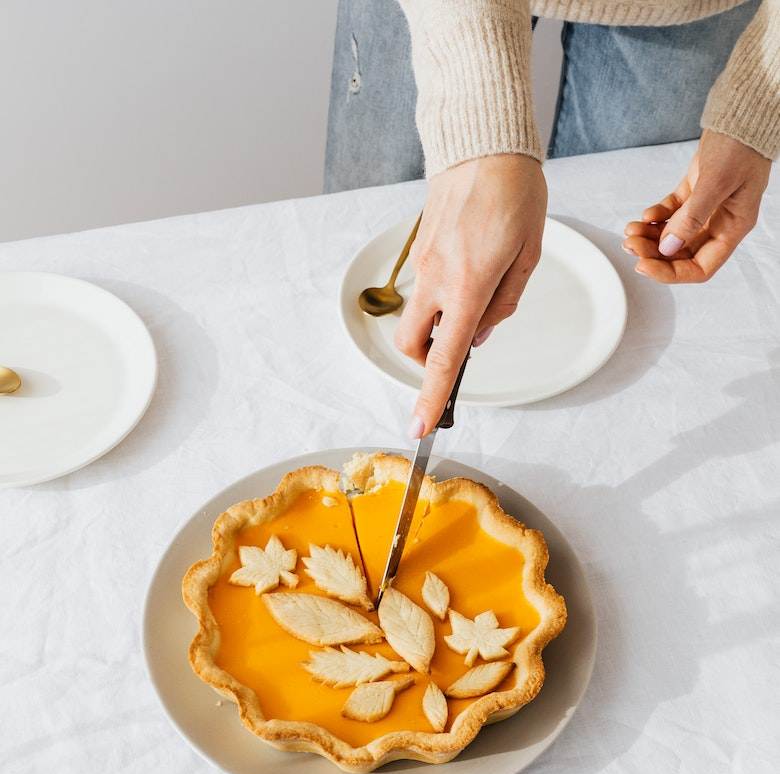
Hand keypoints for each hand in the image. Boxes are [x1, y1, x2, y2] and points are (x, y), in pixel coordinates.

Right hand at [395, 154, 546, 436]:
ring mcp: (423, 263)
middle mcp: (437, 279)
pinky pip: (424, 286)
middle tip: (455, 350)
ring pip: (416, 316)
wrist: (483, 142)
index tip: (419, 428)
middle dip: (427, 360)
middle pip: (412, 344)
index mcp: (469, 286)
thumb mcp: (528, 254)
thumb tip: (479, 335)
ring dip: (436, 323)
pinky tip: (471, 262)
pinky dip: (441, 293)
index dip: (431, 397)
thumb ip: (504, 303)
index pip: (444, 357)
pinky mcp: (419, 248)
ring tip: (477, 289)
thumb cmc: (515, 194)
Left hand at [622, 130, 769, 283]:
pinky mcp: (695, 192)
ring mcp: (706, 209)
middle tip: (631, 244)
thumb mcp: (717, 182)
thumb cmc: (742, 145)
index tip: (644, 266)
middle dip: (654, 253)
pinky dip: (656, 217)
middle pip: (682, 254)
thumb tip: (668, 247)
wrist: (743, 112)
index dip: (671, 273)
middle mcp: (719, 223)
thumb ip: (693, 217)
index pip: (700, 268)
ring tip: (631, 229)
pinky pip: (671, 214)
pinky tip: (645, 215)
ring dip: (650, 237)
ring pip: (673, 236)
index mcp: (732, 228)